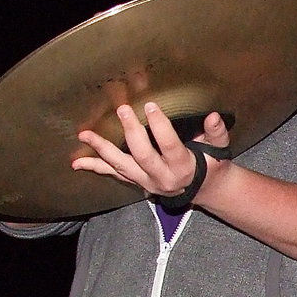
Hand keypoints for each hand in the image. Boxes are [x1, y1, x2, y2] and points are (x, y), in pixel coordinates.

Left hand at [72, 103, 230, 201]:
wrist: (204, 190)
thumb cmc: (211, 165)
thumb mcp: (219, 150)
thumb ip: (216, 133)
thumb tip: (212, 116)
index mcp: (183, 167)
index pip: (170, 146)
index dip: (160, 126)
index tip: (151, 106)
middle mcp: (162, 178)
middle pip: (142, 155)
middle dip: (131, 132)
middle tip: (123, 110)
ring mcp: (146, 182)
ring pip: (121, 166)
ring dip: (102, 150)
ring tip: (85, 134)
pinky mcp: (137, 182)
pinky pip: (114, 174)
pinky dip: (95, 168)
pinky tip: (77, 162)